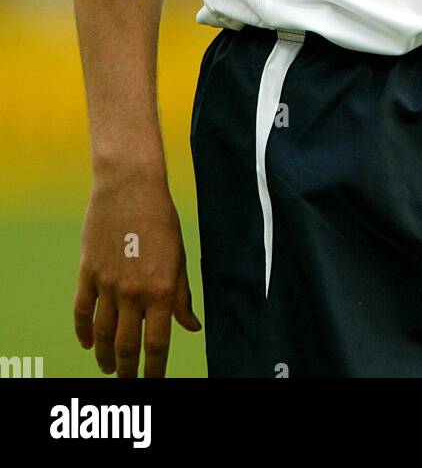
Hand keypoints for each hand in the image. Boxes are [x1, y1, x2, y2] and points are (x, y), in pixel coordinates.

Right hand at [74, 171, 201, 377]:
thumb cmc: (161, 219)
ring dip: (105, 357)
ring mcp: (107, 284)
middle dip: (128, 371)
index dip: (155, 370)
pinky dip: (83, 332)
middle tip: (128, 382)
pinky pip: (82, 312)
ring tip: (109, 368)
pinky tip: (88, 343)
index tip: (154, 383)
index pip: (157, 344)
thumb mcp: (179, 256)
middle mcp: (134, 292)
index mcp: (162, 289)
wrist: (130, 186)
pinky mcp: (87, 273)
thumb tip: (192, 327)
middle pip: (127, 346)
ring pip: (103, 335)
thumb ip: (182, 295)